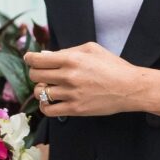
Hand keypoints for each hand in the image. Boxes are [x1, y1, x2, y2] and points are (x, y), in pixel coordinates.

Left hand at [26, 43, 140, 117]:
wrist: (130, 88)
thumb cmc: (113, 66)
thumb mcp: (92, 49)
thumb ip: (68, 50)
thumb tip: (45, 55)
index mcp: (72, 58)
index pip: (37, 59)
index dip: (30, 58)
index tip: (30, 59)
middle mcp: (68, 76)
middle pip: (35, 75)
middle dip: (35, 73)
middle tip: (42, 73)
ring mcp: (71, 94)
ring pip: (39, 92)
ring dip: (40, 89)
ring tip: (48, 87)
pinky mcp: (75, 109)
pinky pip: (48, 110)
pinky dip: (44, 105)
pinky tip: (50, 101)